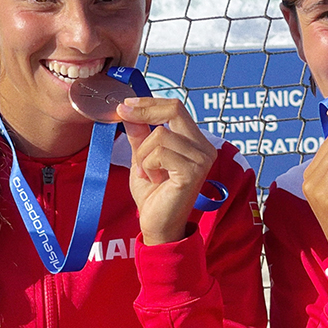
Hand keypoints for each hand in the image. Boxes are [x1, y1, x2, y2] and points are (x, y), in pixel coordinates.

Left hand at [116, 97, 216, 244]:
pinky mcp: (193, 172)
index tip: (126, 104)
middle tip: (122, 113)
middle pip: (175, 110)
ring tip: (146, 172)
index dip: (150, 102)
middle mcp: (204, 148)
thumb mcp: (142, 158)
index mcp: (196, 142)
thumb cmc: (153, 195)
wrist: (158, 225)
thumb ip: (139, 134)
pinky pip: (160, 153)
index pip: (176, 108)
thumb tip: (128, 110)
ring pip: (160, 134)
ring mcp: (202, 159)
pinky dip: (148, 165)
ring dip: (143, 153)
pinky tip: (153, 179)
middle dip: (144, 110)